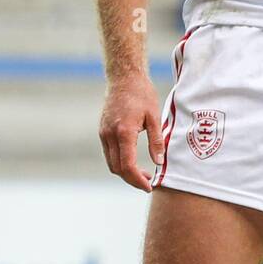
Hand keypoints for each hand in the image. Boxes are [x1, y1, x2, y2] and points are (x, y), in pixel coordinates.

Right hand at [98, 73, 162, 191]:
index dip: (138, 180)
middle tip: (149, 182)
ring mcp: (103, 133)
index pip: (128, 166)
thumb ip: (156, 141)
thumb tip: (159, 163)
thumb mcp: (154, 117)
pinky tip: (133, 162)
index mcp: (123, 132)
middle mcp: (109, 134)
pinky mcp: (102, 131)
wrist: (124, 77)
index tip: (149, 186)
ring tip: (143, 174)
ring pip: (111, 164)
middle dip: (133, 180)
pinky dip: (120, 163)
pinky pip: (109, 154)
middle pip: (118, 169)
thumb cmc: (142, 94)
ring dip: (126, 173)